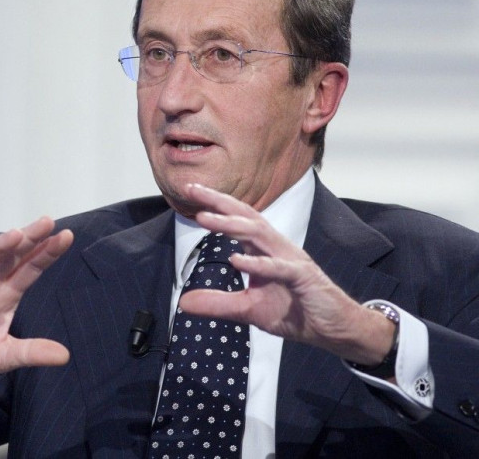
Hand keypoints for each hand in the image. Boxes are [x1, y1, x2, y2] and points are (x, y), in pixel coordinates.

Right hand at [0, 216, 72, 401]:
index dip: (47, 252)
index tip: (66, 236)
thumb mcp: (3, 356)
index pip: (30, 268)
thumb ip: (31, 352)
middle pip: (10, 255)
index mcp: (6, 294)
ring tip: (15, 235)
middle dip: (28, 239)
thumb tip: (65, 356)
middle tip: (46, 223)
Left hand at [178, 183, 393, 365]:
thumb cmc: (295, 311)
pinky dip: (257, 263)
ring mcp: (291, 259)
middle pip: (246, 216)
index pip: (237, 219)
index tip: (188, 191)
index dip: (213, 204)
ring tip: (204, 218)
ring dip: (230, 224)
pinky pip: (278, 267)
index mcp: (263, 249)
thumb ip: (217, 304)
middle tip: (191, 189)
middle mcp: (276, 247)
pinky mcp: (303, 278)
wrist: (334, 329)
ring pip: (259, 233)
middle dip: (218, 201)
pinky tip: (236, 260)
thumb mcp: (248, 310)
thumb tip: (183, 302)